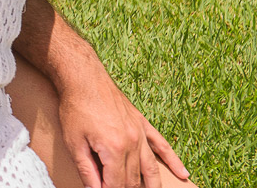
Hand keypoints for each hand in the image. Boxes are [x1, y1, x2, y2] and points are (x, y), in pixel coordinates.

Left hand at [58, 73, 191, 187]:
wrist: (84, 78)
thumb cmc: (75, 109)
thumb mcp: (74, 143)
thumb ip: (86, 170)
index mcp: (114, 150)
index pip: (116, 184)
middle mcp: (132, 143)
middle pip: (133, 179)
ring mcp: (140, 133)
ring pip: (151, 168)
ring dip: (152, 185)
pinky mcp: (142, 123)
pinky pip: (161, 144)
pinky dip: (173, 160)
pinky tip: (182, 173)